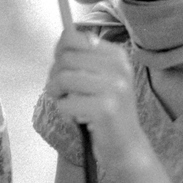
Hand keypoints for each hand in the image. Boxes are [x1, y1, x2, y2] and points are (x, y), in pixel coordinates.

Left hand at [48, 29, 150, 176]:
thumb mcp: (102, 77)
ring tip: (68, 103)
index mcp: (117, 55)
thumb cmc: (107, 110)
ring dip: (57, 94)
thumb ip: (83, 57)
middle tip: (62, 92)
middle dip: (55, 76)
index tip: (61, 67)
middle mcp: (118, 67)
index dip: (59, 51)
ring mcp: (114, 87)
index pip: (74, 38)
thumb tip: (63, 36)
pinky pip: (65, 103)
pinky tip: (77, 117)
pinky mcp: (105, 109)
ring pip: (62, 79)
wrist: (127, 146)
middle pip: (65, 58)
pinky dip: (64, 112)